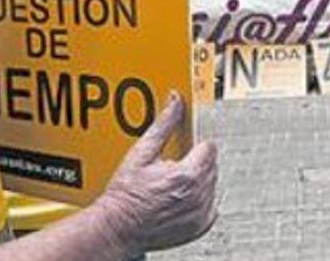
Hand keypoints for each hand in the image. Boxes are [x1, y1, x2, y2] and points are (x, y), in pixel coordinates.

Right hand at [96, 92, 217, 255]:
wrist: (117, 228)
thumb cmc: (126, 194)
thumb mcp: (141, 153)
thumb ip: (163, 125)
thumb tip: (175, 102)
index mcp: (187, 175)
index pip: (209, 147)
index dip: (195, 146)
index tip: (182, 151)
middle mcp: (198, 195)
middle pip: (212, 165)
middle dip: (195, 163)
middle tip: (171, 169)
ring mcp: (201, 213)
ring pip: (212, 183)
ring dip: (198, 181)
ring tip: (172, 185)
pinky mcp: (200, 226)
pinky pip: (211, 204)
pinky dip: (199, 200)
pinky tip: (178, 198)